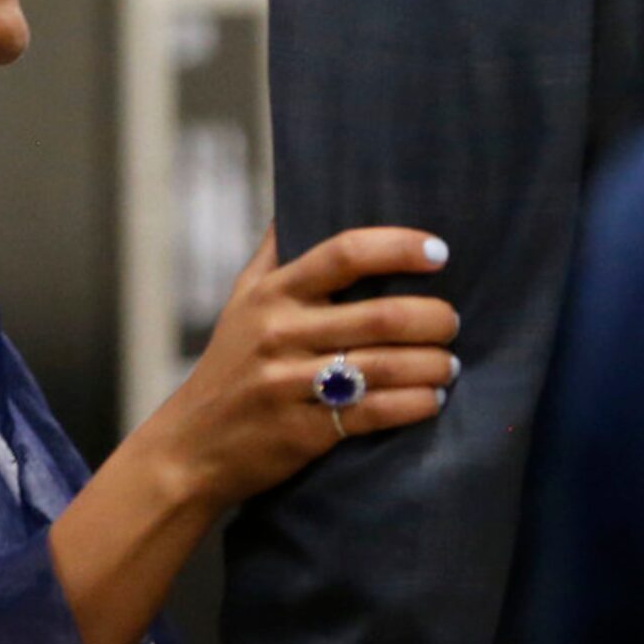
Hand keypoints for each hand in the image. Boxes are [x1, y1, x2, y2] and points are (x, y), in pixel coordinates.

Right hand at [144, 224, 459, 511]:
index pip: (343, 254)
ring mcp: (290, 384)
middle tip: (452, 320)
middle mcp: (281, 332)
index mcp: (273, 293)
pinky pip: (373, 413)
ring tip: (451, 362)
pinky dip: (413, 405)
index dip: (396, 248)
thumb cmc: (229, 363)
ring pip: (382, 366)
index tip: (438, 252)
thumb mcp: (241, 299)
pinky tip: (431, 400)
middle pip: (377, 316)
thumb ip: (274, 251)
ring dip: (431, 364)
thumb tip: (299, 196)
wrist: (191, 447)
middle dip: (430, 317)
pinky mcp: (303, 432)